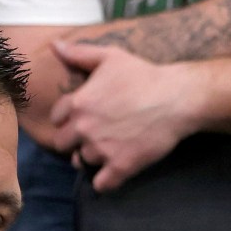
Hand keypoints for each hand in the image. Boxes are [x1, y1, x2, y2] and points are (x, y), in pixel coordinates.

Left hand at [48, 40, 197, 190]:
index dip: (68, 118)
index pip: (56, 119)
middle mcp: (84, 128)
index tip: (83, 117)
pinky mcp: (120, 167)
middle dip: (74, 140)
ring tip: (109, 148)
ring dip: (92, 158)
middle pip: (62, 144)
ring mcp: (101, 149)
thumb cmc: (143, 75)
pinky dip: (105, 181)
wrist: (176, 99)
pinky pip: (101, 184)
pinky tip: (114, 170)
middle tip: (94, 134)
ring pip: (82, 162)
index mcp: (78, 103)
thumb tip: (54, 46)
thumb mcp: (110, 57)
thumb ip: (79, 53)